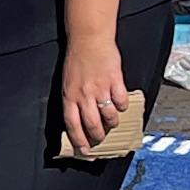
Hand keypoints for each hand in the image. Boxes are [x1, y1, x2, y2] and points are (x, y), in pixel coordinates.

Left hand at [58, 38, 132, 156]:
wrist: (89, 39)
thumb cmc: (77, 59)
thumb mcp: (68, 82)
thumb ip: (73, 100)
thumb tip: (79, 119)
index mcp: (69, 96)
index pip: (72, 125)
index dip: (78, 141)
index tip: (84, 151)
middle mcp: (84, 95)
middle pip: (92, 125)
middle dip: (97, 137)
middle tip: (100, 139)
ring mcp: (100, 88)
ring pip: (109, 117)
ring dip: (111, 123)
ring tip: (111, 122)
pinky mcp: (115, 81)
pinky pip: (121, 101)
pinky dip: (122, 106)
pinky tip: (119, 103)